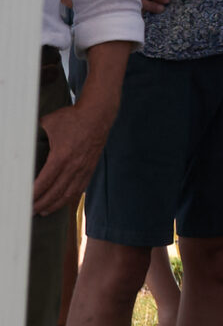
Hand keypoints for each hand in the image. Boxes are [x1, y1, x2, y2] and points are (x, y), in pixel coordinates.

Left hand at [33, 96, 112, 214]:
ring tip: (44, 211)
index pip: (45, 182)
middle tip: (30, 211)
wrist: (98, 114)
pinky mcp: (91, 167)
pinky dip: (70, 197)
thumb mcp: (48, 123)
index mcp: (61, 156)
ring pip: (69, 193)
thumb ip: (35, 134)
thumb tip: (20, 138)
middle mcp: (74, 166)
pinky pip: (80, 187)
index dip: (34, 194)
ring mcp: (84, 168)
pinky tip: (62, 201)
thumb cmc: (73, 117)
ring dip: (56, 205)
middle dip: (42, 204)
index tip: (24, 200)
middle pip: (56, 192)